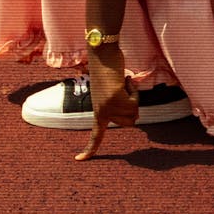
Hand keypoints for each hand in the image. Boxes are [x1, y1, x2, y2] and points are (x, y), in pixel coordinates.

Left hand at [74, 45, 137, 161]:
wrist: (103, 53)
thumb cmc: (109, 69)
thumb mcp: (113, 93)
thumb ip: (119, 106)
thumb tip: (133, 118)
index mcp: (98, 111)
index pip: (95, 135)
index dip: (90, 150)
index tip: (78, 160)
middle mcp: (101, 112)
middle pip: (129, 122)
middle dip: (133, 107)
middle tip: (124, 90)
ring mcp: (107, 106)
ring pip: (134, 112)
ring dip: (134, 97)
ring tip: (123, 83)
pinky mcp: (114, 98)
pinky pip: (134, 102)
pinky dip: (134, 91)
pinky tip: (126, 80)